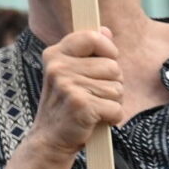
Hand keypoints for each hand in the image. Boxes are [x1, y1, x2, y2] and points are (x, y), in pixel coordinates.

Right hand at [31, 28, 124, 158]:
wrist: (50, 138)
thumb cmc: (66, 104)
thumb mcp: (71, 73)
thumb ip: (88, 51)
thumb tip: (105, 30)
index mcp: (55, 54)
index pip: (92, 38)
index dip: (107, 50)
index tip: (104, 61)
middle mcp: (58, 67)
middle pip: (112, 66)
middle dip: (111, 84)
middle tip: (92, 95)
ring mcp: (68, 86)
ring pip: (117, 88)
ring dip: (112, 102)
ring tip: (92, 107)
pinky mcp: (81, 105)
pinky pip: (116, 108)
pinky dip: (112, 117)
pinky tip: (95, 119)